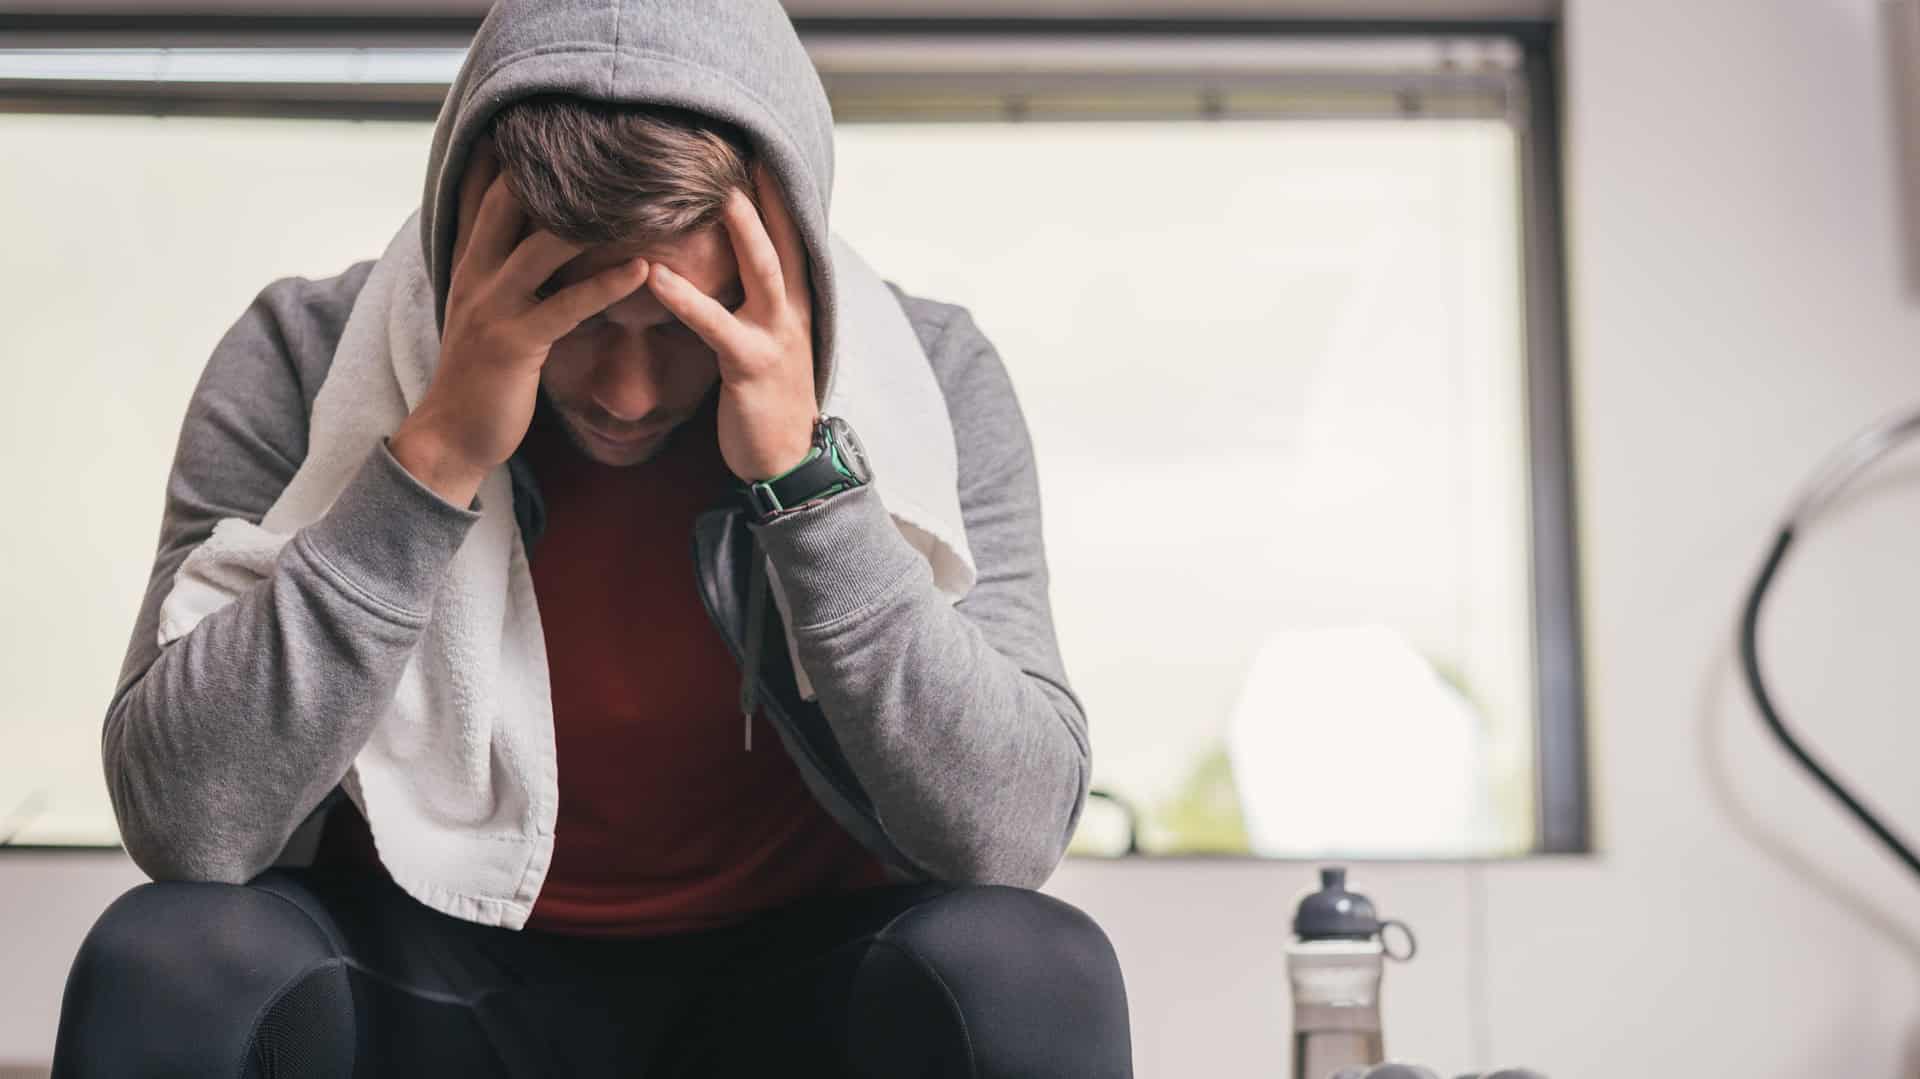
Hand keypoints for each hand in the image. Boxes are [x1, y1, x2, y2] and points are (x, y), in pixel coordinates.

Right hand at [392, 137, 651, 505]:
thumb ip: (504, 271)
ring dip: (592, 221)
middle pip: (509, 204)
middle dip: (554, 173)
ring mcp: (493, 309)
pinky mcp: (516, 344)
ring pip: (541, 249)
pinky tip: (643, 269)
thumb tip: (536, 240)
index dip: (512, 157)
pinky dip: (607, 284)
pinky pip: (567, 306)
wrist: (452, 435)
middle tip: (607, 142)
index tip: (547, 123)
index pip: (484, 194)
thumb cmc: (481, 375)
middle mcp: (476, 276)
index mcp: (469, 264)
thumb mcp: (485, 310)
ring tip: (639, 196)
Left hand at [645, 161, 817, 482]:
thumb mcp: (765, 341)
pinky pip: (717, 326)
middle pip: (783, 239)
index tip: (753, 151)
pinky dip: (686, 298)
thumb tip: (722, 268)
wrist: (787, 461)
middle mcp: (793, 312)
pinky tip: (655, 276)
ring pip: (763, 270)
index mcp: (794, 303)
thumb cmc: (767, 401)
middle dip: (765, 194)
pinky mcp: (751, 367)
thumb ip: (748, 302)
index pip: (789, 236)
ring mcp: (776, 337)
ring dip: (741, 229)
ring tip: (714, 191)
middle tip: (739, 145)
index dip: (774, 193)